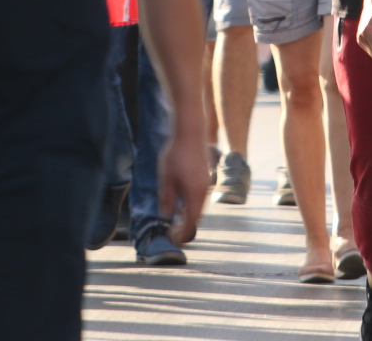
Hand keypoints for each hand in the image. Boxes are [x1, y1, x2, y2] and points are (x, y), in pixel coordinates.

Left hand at [155, 128, 208, 245]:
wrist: (190, 132)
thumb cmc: (175, 154)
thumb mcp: (166, 178)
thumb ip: (166, 198)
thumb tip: (166, 216)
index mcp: (194, 194)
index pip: (190, 222)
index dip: (182, 233)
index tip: (172, 239)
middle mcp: (203, 191)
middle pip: (196, 217)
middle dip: (186, 228)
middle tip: (173, 234)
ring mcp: (206, 184)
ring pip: (199, 208)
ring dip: (189, 217)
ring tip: (175, 222)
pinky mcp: (205, 178)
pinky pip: (200, 199)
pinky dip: (192, 206)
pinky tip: (181, 205)